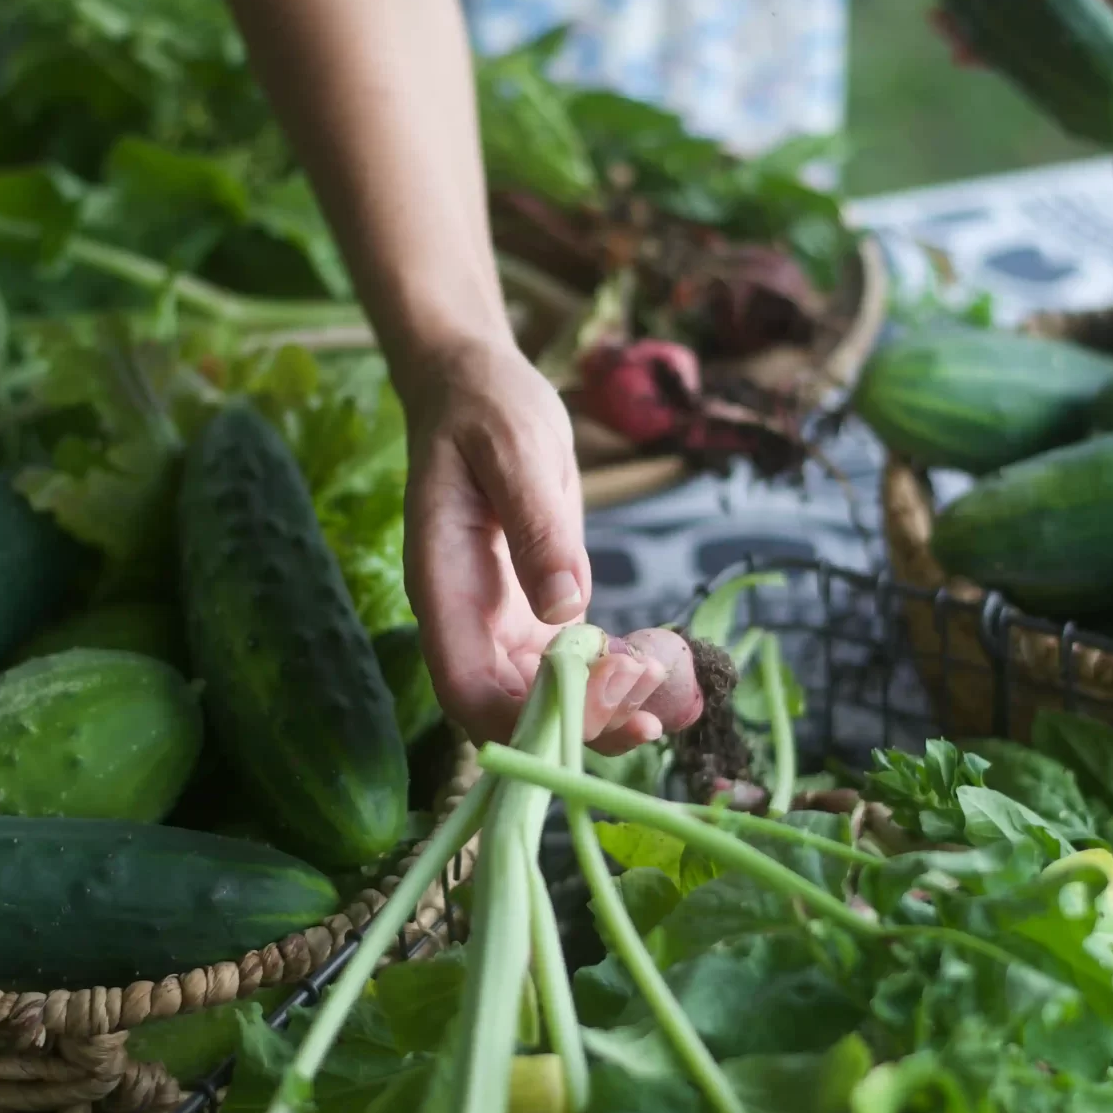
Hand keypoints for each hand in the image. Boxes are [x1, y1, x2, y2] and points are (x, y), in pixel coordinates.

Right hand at [400, 343, 671, 754]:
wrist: (477, 388)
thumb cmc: (487, 409)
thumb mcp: (515, 450)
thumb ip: (537, 527)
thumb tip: (565, 607)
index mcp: (442, 583)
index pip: (466, 687)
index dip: (522, 722)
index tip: (596, 714)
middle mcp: (465, 617)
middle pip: (506, 707)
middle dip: (577, 724)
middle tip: (653, 713)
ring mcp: (498, 619)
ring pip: (540, 696)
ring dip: (602, 708)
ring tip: (669, 693)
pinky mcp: (532, 610)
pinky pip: (568, 666)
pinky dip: (611, 675)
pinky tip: (658, 662)